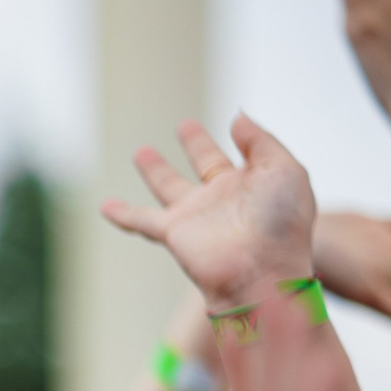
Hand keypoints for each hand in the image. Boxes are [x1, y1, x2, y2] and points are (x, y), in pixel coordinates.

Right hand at [100, 118, 316, 313]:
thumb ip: (261, 141)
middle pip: (204, 165)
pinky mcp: (173, 231)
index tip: (234, 123)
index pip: (245, 155)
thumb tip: (236, 119)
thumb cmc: (281, 225)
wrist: (261, 271)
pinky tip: (105, 206)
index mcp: (252, 184)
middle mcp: (222, 199)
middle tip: (184, 126)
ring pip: (168, 187)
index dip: (241, 136)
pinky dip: (121, 214)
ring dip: (155, 170)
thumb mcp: (285, 171)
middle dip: (195, 145)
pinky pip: (141, 221)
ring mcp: (196, 216)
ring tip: (141, 152)